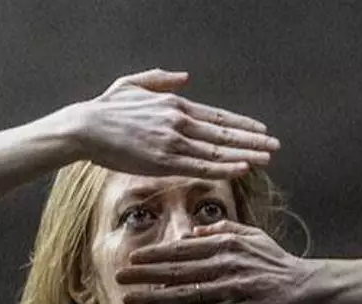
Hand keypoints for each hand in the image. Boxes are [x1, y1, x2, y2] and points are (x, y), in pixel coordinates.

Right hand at [73, 68, 280, 179]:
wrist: (86, 128)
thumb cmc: (106, 109)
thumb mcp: (133, 84)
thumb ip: (160, 79)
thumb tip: (185, 77)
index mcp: (175, 104)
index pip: (218, 116)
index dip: (241, 124)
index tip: (260, 130)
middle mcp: (180, 121)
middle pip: (225, 133)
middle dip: (253, 140)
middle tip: (275, 146)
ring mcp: (174, 142)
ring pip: (218, 150)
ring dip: (245, 155)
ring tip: (266, 159)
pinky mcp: (164, 161)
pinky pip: (201, 166)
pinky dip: (223, 167)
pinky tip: (241, 168)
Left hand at [114, 219, 312, 303]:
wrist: (305, 285)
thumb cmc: (276, 260)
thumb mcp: (252, 235)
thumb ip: (223, 229)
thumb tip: (195, 229)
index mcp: (226, 244)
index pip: (183, 248)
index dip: (156, 254)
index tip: (134, 258)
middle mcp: (224, 264)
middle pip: (177, 269)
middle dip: (145, 274)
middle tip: (120, 277)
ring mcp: (230, 287)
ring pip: (184, 292)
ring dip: (154, 296)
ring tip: (130, 298)